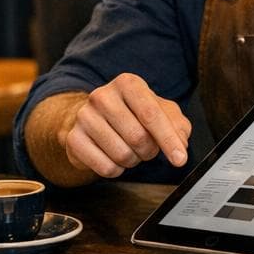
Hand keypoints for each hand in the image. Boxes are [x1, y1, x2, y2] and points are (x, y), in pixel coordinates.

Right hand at [62, 72, 191, 178]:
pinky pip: (105, 167)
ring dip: (133, 160)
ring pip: (122, 155)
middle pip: (138, 137)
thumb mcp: (160, 111)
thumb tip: (180, 143)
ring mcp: (84, 116)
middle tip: (146, 147)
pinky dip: (117, 169)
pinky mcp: (73, 139)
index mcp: (127, 83)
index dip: (168, 140)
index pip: (151, 114)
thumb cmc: (133, 114)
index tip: (180, 160)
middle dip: (149, 151)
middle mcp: (102, 96)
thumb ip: (177, 125)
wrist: (97, 119)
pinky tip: (113, 156)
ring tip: (129, 149)